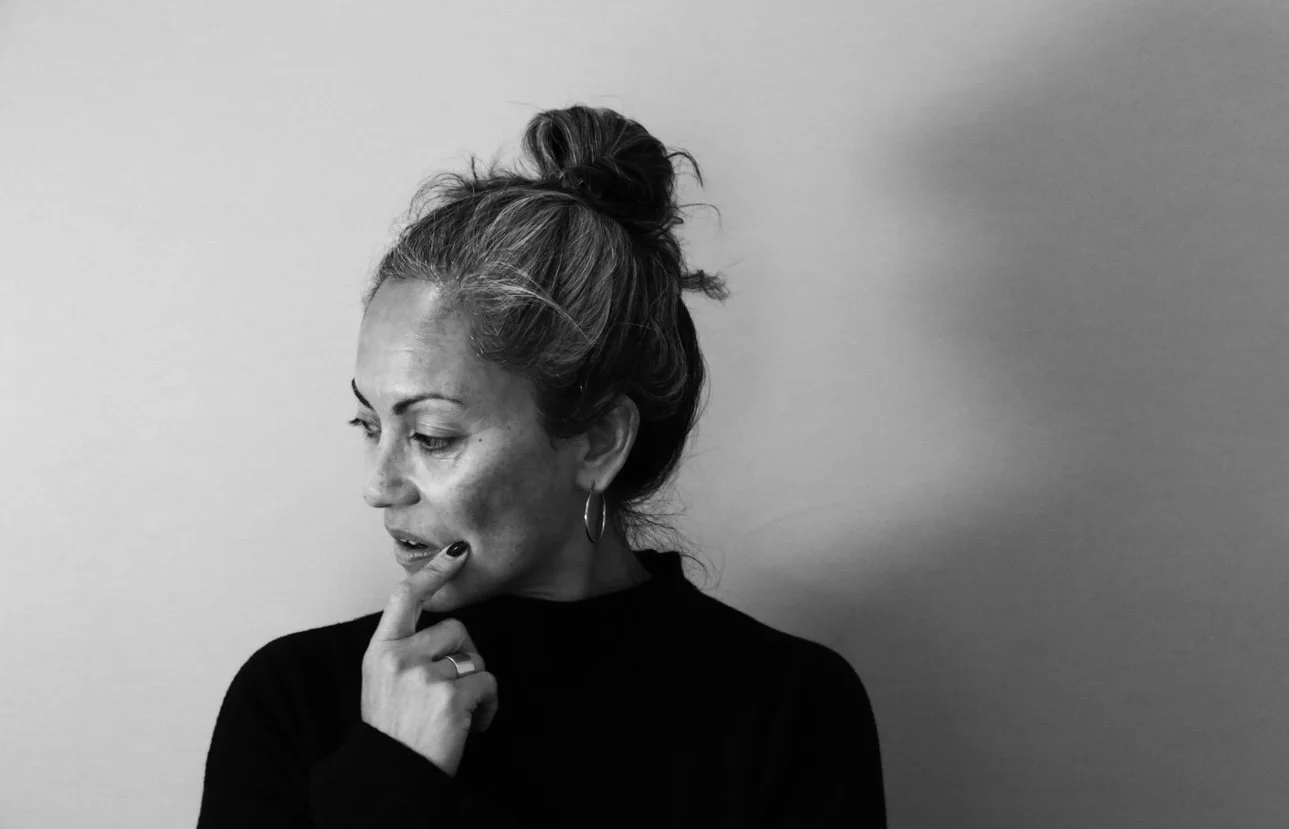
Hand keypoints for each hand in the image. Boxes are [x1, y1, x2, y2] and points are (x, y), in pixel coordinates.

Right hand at [360, 543, 498, 776]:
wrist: (393, 776)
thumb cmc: (394, 729)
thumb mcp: (382, 682)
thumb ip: (404, 650)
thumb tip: (442, 626)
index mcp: (380, 650)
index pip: (406, 597)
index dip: (434, 572)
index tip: (456, 552)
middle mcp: (398, 657)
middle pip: (456, 630)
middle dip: (463, 657)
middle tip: (446, 693)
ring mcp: (423, 676)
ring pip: (474, 658)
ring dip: (475, 686)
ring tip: (454, 713)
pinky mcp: (450, 696)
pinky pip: (488, 684)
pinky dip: (488, 707)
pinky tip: (471, 725)